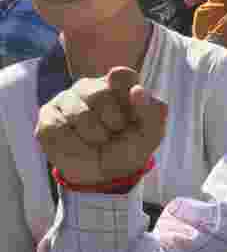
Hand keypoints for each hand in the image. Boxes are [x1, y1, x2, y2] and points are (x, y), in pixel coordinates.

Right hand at [35, 67, 167, 185]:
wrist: (103, 176)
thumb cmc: (128, 148)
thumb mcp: (149, 136)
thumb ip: (153, 113)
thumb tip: (137, 90)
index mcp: (120, 85)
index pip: (123, 75)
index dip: (126, 90)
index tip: (133, 99)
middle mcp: (92, 86)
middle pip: (102, 94)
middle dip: (114, 123)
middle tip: (115, 132)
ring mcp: (67, 98)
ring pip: (80, 114)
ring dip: (95, 137)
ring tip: (98, 141)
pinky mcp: (48, 115)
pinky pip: (59, 129)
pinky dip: (75, 147)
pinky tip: (80, 147)